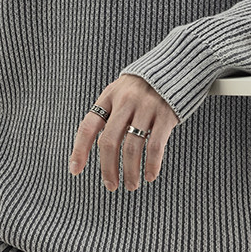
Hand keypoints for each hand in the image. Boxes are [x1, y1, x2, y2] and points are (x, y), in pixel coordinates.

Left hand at [68, 74, 179, 191]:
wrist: (175, 66)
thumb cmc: (143, 86)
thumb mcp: (120, 91)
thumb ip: (108, 113)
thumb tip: (93, 148)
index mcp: (109, 96)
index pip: (88, 126)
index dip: (79, 150)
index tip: (75, 170)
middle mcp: (125, 101)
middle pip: (109, 142)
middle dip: (108, 169)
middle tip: (111, 185)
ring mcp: (146, 107)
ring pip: (132, 148)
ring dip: (130, 172)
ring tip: (131, 185)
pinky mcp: (166, 114)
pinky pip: (155, 145)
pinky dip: (152, 164)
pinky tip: (150, 175)